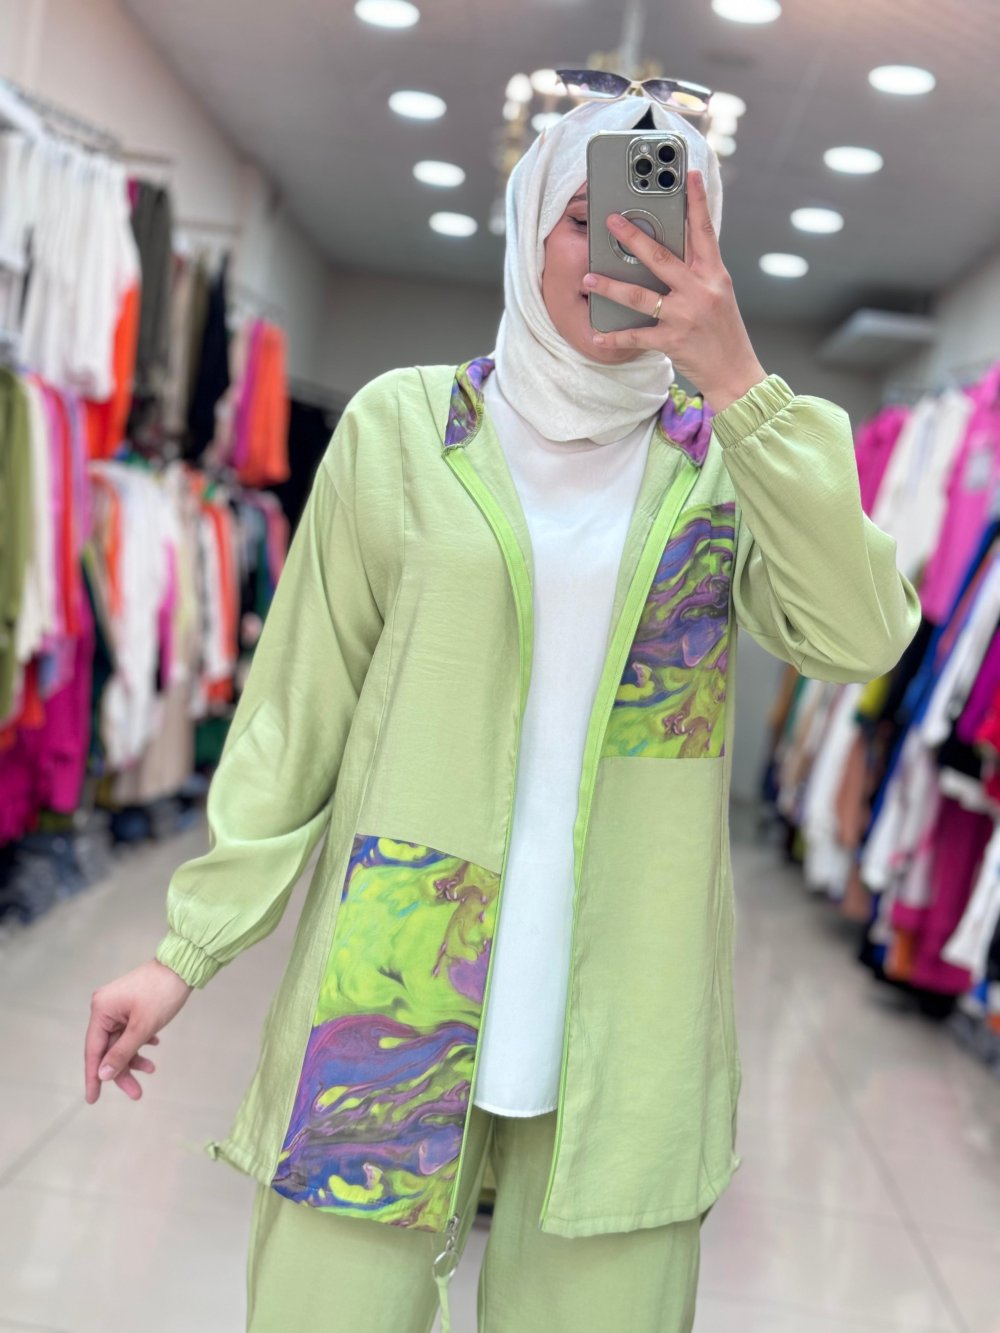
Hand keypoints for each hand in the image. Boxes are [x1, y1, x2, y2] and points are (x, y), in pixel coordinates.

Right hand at [85, 960, 193, 1102]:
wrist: (183, 966)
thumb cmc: (163, 994)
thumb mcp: (142, 1028)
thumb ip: (121, 1053)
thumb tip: (103, 1075)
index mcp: (101, 1010)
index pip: (93, 1050)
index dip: (93, 1077)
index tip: (92, 1100)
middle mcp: (104, 1007)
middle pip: (108, 1048)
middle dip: (122, 1070)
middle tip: (137, 1093)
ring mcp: (117, 1005)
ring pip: (121, 1041)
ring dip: (134, 1057)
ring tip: (152, 1069)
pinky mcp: (130, 1005)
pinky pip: (129, 1030)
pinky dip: (139, 1042)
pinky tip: (154, 1045)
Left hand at [582, 169, 766, 411]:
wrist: (735, 372)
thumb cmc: (723, 331)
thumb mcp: (718, 293)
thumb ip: (697, 271)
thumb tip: (672, 247)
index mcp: (714, 274)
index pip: (705, 230)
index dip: (697, 201)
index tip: (688, 174)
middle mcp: (700, 291)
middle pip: (662, 257)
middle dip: (633, 237)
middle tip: (611, 221)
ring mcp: (685, 316)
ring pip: (641, 296)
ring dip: (611, 287)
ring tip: (588, 279)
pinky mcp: (672, 341)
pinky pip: (637, 336)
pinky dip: (615, 337)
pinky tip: (598, 335)